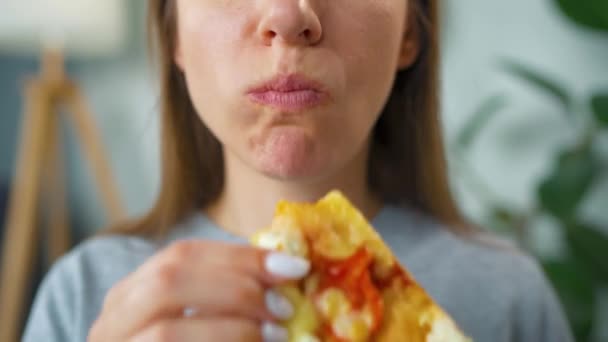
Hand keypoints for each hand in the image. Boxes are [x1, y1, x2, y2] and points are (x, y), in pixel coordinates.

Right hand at [88, 240, 309, 340]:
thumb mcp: (205, 325)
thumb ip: (234, 303)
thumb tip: (290, 277)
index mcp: (131, 297)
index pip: (182, 255)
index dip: (241, 257)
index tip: (294, 267)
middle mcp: (112, 325)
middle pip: (168, 281)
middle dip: (236, 289)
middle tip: (285, 308)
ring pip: (165, 333)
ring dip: (230, 331)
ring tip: (277, 337)